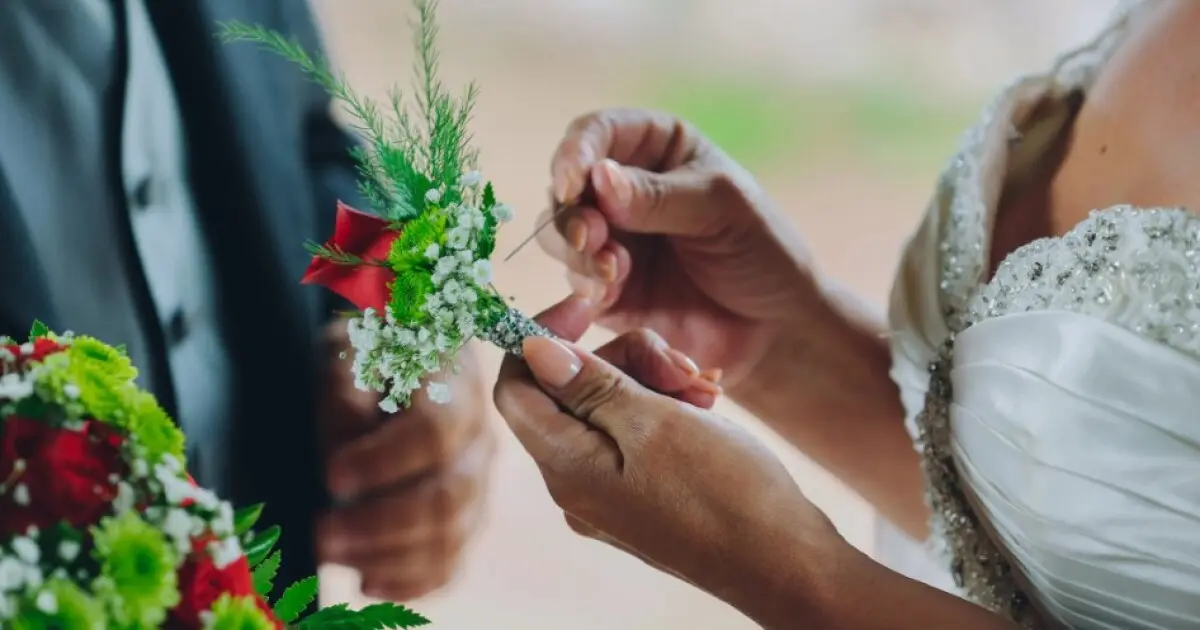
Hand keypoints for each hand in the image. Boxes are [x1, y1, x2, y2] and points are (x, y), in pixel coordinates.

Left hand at [316, 320, 493, 600]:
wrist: (399, 360)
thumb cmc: (370, 351)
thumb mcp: (349, 348)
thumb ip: (346, 385)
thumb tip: (346, 440)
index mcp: (456, 384)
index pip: (435, 432)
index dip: (384, 461)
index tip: (331, 476)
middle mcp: (479, 437)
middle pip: (448, 495)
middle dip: (380, 523)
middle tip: (320, 532)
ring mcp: (478, 482)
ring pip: (451, 535)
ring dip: (387, 556)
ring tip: (331, 553)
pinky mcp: (465, 518)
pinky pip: (451, 562)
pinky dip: (411, 582)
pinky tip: (367, 582)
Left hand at [493, 301, 838, 616]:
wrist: (784, 562)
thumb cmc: (724, 492)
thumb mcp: (654, 422)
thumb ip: (590, 385)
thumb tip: (531, 352)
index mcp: (566, 467)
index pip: (515, 387)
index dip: (540, 337)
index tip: (588, 307)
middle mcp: (576, 484)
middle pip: (570, 391)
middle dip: (624, 359)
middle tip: (680, 364)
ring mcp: (607, 494)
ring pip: (608, 407)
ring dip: (653, 381)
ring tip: (703, 389)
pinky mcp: (640, 496)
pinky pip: (634, 435)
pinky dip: (665, 409)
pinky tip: (705, 406)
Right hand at [541, 108, 819, 388]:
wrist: (777, 331)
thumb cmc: (764, 254)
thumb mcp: (722, 209)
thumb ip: (658, 195)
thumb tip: (597, 177)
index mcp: (659, 149)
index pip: (598, 131)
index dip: (576, 151)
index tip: (573, 180)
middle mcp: (626, 189)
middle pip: (567, 183)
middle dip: (571, 209)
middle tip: (591, 236)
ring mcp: (613, 239)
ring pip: (559, 231)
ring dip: (573, 247)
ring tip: (609, 270)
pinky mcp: (605, 288)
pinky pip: (573, 278)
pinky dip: (583, 282)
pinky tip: (609, 293)